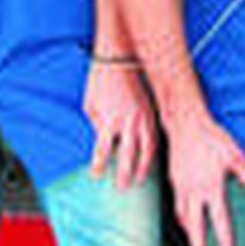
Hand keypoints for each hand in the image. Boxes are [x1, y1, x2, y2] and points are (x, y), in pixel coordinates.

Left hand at [84, 61, 157, 189]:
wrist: (120, 57)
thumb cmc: (101, 79)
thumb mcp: (90, 104)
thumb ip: (96, 125)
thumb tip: (102, 140)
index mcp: (109, 120)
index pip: (103, 151)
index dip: (99, 165)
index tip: (97, 176)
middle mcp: (128, 121)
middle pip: (128, 155)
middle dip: (125, 174)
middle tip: (122, 188)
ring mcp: (143, 116)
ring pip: (147, 147)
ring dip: (144, 165)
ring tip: (141, 178)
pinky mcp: (150, 110)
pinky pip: (154, 135)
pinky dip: (153, 149)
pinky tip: (151, 157)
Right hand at [167, 113, 244, 245]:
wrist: (185, 124)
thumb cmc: (213, 138)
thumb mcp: (235, 154)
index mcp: (211, 186)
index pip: (219, 218)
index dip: (224, 236)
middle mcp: (194, 191)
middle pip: (195, 226)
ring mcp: (181, 187)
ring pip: (183, 218)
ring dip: (189, 235)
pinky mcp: (175, 182)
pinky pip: (177, 206)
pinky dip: (181, 219)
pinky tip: (185, 221)